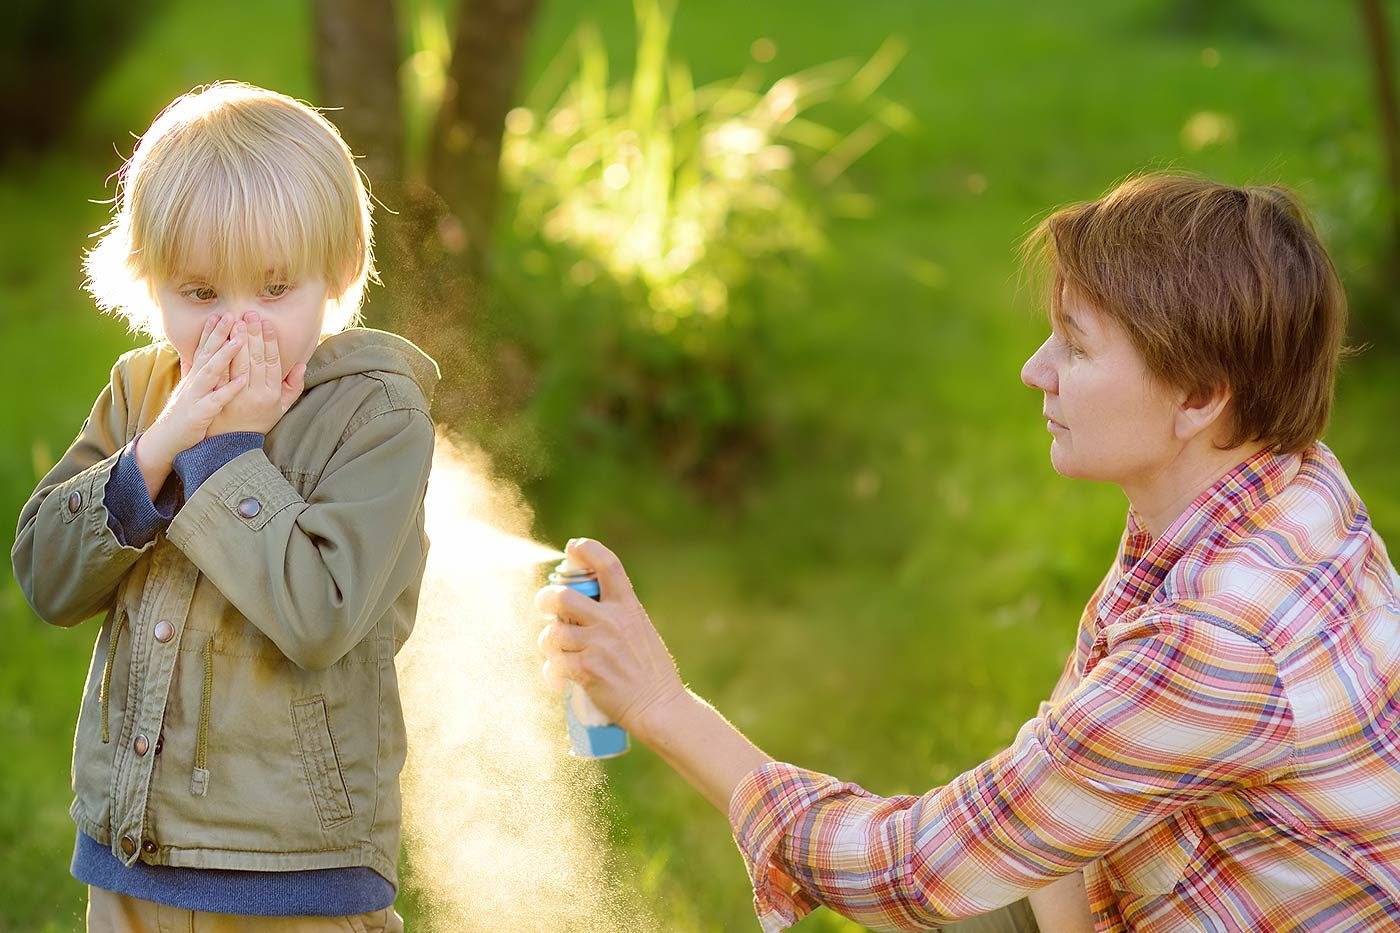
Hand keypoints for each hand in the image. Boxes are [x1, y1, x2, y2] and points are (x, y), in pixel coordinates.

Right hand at [139, 314, 247, 470]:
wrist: (166, 441)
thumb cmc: (182, 415)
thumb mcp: (187, 389)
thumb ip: (190, 372)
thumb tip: (191, 354)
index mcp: (194, 377)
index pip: (203, 350)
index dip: (212, 332)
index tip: (222, 314)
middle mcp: (194, 383)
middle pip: (207, 354)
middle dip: (220, 334)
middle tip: (232, 315)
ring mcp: (196, 397)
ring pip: (211, 372)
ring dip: (225, 355)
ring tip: (240, 340)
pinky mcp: (200, 414)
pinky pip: (215, 401)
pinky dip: (228, 391)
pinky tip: (241, 382)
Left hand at [205, 311, 306, 435]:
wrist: (229, 445)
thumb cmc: (257, 422)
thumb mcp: (281, 408)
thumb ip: (293, 386)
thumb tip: (301, 365)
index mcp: (271, 394)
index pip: (271, 362)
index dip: (270, 342)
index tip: (267, 324)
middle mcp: (254, 394)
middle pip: (254, 358)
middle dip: (252, 334)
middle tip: (250, 314)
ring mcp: (234, 396)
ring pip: (237, 363)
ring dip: (236, 340)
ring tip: (235, 321)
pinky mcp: (216, 397)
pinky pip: (219, 371)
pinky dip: (218, 353)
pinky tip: (218, 339)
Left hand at [535, 539, 687, 736]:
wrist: (659, 707)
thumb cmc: (651, 672)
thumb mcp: (641, 630)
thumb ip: (617, 615)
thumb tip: (585, 605)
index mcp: (628, 606)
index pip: (608, 565)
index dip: (588, 549)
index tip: (574, 547)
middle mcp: (611, 620)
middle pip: (563, 596)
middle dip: (546, 599)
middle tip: (546, 606)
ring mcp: (597, 644)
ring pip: (552, 633)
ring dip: (549, 642)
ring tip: (557, 651)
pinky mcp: (585, 670)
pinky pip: (554, 662)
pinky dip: (553, 671)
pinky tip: (559, 678)